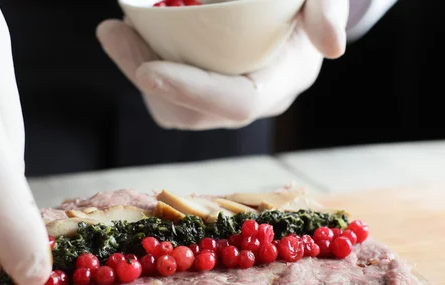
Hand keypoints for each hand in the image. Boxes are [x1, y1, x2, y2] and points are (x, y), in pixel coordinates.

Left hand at [97, 0, 348, 129]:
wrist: (288, 8)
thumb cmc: (301, 0)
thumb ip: (328, 9)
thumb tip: (332, 46)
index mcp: (280, 83)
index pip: (235, 103)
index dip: (191, 91)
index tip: (147, 69)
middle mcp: (251, 104)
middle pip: (191, 113)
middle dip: (145, 77)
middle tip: (112, 32)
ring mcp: (224, 105)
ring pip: (171, 110)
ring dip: (135, 74)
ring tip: (116, 33)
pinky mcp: (203, 99)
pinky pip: (166, 100)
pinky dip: (141, 72)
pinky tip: (129, 41)